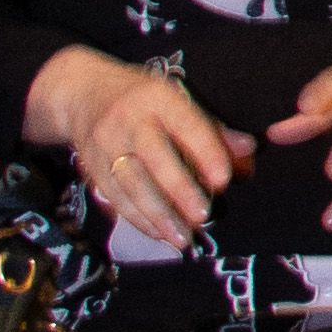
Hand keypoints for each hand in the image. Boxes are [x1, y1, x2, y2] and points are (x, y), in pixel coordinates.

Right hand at [30, 49, 240, 250]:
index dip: (205, 151)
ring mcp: (106, 145)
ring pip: (132, 184)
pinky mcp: (93, 169)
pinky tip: (160, 234)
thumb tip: (249, 151)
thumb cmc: (144, 99)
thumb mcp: (178, 100)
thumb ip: (213, 129)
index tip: (223, 179)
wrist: (83, 94)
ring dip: (159, 214)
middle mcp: (129, 121)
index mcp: (158, 99)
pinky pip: (116, 198)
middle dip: (179, 188)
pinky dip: (139, 219)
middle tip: (203, 215)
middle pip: (154, 157)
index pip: (185, 124)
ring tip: (184, 237)